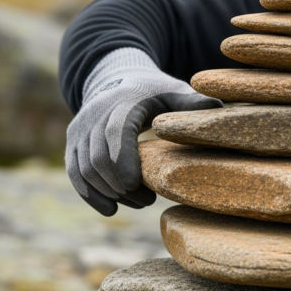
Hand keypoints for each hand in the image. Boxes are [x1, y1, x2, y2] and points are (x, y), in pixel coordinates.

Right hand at [65, 48, 222, 215]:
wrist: (117, 81)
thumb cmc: (154, 91)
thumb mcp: (175, 92)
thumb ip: (193, 103)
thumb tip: (218, 108)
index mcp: (123, 101)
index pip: (116, 131)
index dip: (123, 159)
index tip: (135, 185)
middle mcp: (94, 113)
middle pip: (98, 156)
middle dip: (121, 185)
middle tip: (148, 200)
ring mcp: (80, 129)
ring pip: (85, 169)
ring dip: (110, 193)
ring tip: (139, 202)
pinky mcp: (73, 143)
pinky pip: (75, 173)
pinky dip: (90, 194)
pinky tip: (111, 209)